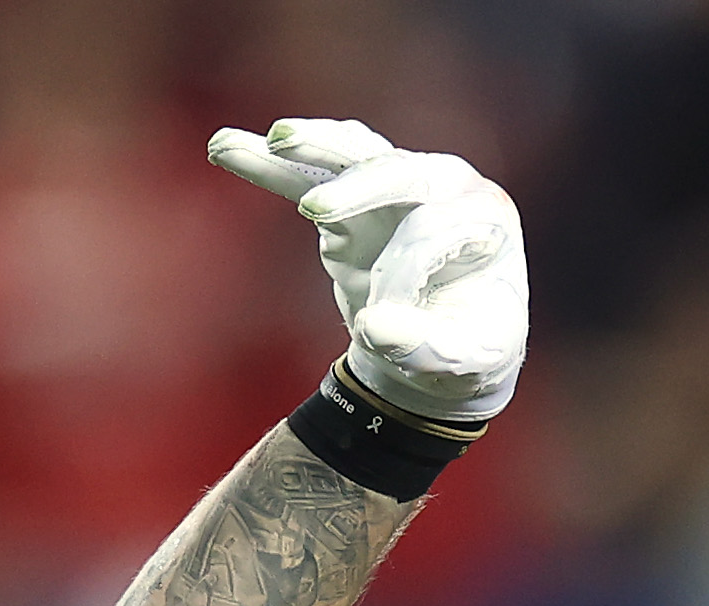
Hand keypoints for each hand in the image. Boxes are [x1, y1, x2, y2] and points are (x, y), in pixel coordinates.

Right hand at [206, 118, 526, 424]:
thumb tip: (377, 329)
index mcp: (485, 216)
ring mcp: (396, 186)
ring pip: (351, 153)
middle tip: (316, 213)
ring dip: (309, 147)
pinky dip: (268, 165)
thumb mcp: (461, 360)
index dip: (402, 279)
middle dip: (356, 189)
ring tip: (271, 142)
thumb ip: (427, 347)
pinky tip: (223, 147)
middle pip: (395, 171)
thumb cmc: (465, 351)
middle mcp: (443, 185)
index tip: (377, 329)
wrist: (444, 351)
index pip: (432, 233)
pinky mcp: (353, 199)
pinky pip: (307, 175)